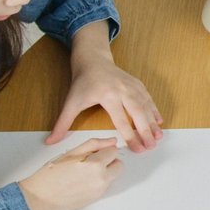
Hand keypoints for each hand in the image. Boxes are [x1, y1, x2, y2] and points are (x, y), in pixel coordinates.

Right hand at [18, 138, 122, 209]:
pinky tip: (83, 181)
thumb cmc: (50, 175)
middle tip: (90, 161)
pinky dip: (99, 181)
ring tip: (85, 171)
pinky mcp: (96, 199)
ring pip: (113, 175)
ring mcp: (100, 191)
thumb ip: (94, 144)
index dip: (103, 149)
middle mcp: (101, 179)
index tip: (93, 151)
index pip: (114, 151)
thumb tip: (111, 141)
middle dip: (108, 160)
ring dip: (105, 171)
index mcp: (95, 165)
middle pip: (118, 164)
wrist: (39, 199)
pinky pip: (105, 185)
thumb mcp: (71, 153)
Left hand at [48, 21, 163, 151]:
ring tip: (159, 137)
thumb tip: (50, 142)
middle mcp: (123, 90)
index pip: (120, 119)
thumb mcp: (71, 102)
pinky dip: (154, 110)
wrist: (93, 60)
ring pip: (146, 106)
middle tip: (151, 147)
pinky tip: (159, 122)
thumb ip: (62, 124)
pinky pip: (148, 98)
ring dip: (153, 122)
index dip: (129, 136)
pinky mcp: (137, 83)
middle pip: (137, 113)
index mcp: (107, 95)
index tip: (136, 149)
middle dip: (145, 131)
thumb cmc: (82, 83)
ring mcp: (132, 86)